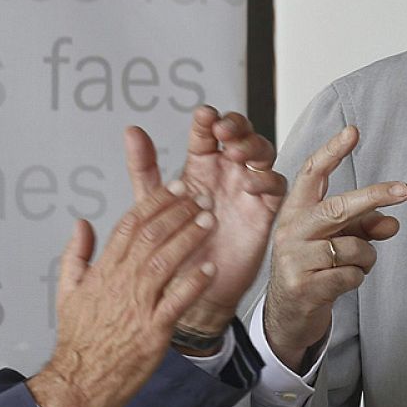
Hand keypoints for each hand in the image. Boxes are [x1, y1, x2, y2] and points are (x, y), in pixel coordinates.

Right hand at [27, 182, 217, 406]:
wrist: (78, 382)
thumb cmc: (78, 340)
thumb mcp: (67, 291)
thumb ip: (76, 254)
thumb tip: (81, 223)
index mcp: (103, 270)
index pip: (130, 224)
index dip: (155, 201)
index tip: (176, 186)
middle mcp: (120, 283)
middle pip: (151, 235)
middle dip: (178, 211)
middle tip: (201, 195)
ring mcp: (137, 306)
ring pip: (165, 261)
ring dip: (189, 237)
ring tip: (209, 220)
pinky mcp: (152, 332)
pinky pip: (176, 302)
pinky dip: (193, 284)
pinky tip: (210, 269)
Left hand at [125, 106, 285, 339]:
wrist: (188, 289)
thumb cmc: (171, 247)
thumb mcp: (152, 204)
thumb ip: (143, 168)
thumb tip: (131, 131)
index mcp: (199, 167)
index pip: (207, 133)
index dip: (208, 121)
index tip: (203, 116)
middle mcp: (225, 175)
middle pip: (240, 136)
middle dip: (236, 126)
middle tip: (224, 130)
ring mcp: (246, 191)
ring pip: (261, 154)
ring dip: (253, 146)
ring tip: (236, 152)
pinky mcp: (262, 212)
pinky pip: (275, 187)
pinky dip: (267, 179)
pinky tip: (251, 182)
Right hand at [264, 126, 406, 371]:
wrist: (286, 316)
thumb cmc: (314, 269)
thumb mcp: (336, 241)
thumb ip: (363, 227)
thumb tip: (393, 223)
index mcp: (296, 211)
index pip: (311, 174)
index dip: (332, 151)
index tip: (353, 131)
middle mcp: (291, 230)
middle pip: (339, 207)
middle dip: (374, 196)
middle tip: (405, 190)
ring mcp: (294, 259)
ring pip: (354, 247)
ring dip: (365, 259)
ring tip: (353, 267)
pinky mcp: (304, 286)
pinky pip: (352, 275)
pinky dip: (357, 279)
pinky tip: (341, 284)